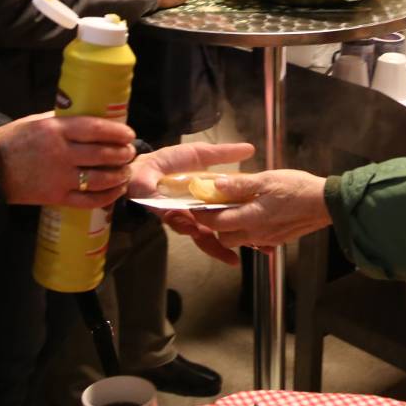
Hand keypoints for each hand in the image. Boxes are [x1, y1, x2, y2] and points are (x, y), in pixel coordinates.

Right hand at [0, 114, 135, 207]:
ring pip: (100, 178)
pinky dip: (106, 197)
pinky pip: (88, 200)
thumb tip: (92, 120)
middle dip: (122, 154)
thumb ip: (64, 121)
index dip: (117, 132)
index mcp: (56, 129)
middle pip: (102, 154)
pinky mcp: (55, 197)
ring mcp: (59, 177)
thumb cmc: (13, 140)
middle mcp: (61, 152)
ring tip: (125, 172)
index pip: (96, 128)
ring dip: (119, 175)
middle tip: (129, 153)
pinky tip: (115, 191)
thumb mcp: (37, 121)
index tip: (129, 134)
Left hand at [129, 140, 256, 264]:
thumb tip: (250, 149)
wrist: (145, 162)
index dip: (242, 228)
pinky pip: (177, 224)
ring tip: (228, 254)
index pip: (227, 218)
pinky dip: (186, 227)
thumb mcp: (202, 154)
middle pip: (214, 236)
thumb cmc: (171, 160)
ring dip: (212, 245)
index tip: (260, 240)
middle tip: (246, 256)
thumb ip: (224, 154)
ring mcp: (181, 216)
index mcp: (206, 202)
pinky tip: (195, 229)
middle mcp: (195, 214)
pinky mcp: (165, 214)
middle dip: (228, 249)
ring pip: (198, 236)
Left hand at [200, 170, 333, 248]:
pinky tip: (255, 216)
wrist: (326, 204)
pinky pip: (255, 241)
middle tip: (215, 206)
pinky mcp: (277, 240)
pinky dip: (249, 231)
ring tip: (235, 208)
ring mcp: (268, 239)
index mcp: (251, 218)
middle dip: (216, 225)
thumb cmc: (298, 188)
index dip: (203, 214)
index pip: (216, 222)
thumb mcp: (268, 179)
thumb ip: (241, 184)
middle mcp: (257, 234)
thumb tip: (216, 185)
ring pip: (240, 240)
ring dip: (232, 228)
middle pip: (225, 237)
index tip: (196, 204)